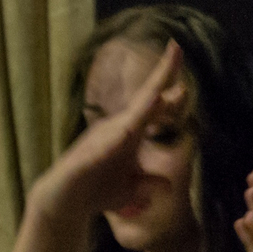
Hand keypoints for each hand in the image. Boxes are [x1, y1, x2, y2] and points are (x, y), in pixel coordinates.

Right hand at [29, 42, 185, 221]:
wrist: (65, 203)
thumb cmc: (96, 192)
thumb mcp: (132, 189)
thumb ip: (150, 183)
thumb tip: (167, 183)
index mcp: (130, 134)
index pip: (153, 109)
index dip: (170, 96)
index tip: (187, 81)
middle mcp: (118, 128)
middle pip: (145, 99)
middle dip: (160, 75)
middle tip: (177, 48)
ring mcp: (104, 136)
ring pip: (133, 112)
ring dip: (151, 94)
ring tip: (166, 68)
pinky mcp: (92, 152)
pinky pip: (114, 136)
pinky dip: (129, 125)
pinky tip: (142, 115)